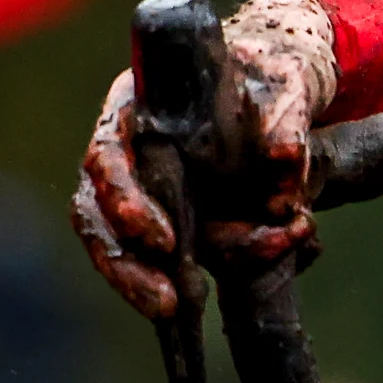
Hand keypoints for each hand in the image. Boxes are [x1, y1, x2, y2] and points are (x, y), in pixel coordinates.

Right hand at [70, 0, 340, 319]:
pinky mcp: (161, 217)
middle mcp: (128, 147)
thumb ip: (286, 113)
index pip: (108, 151)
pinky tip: (191, 303)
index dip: (126, 199)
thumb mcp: (285, 78)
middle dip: (124, 261)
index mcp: (140, 103)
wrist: (282, 90)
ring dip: (136, 282)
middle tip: (165, 301)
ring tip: (172, 311)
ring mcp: (139, 186)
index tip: (163, 239)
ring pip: (112, 241)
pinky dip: (170, 280)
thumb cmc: (270, 71)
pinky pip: (150, 255)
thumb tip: (284, 157)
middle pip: (96, 209)